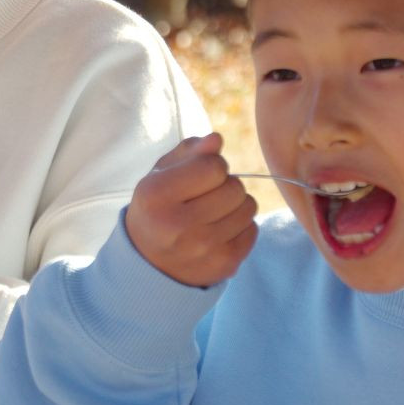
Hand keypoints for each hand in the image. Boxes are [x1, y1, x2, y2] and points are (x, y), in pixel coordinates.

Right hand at [124, 133, 257, 287]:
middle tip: (205, 196)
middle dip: (225, 185)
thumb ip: (188, 152)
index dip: (211, 165)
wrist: (150, 263)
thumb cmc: (159, 207)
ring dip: (235, 204)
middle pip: (234, 187)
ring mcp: (202, 248)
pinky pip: (252, 229)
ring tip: (213, 212)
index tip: (197, 176)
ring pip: (248, 207)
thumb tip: (217, 139)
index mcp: (155, 195)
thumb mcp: (161, 174)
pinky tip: (218, 231)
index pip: (213, 166)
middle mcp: (177, 225)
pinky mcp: (224, 264)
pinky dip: (240, 226)